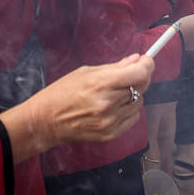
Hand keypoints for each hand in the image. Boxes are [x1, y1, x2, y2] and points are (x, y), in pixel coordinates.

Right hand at [5, 54, 153, 151]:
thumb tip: (136, 60)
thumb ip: (114, 67)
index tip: (147, 60)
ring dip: (132, 95)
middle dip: (139, 77)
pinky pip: (133, 118)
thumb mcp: (86, 72)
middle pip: (142, 86)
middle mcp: (108, 103)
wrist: (46, 121)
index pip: (139, 73)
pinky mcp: (110, 134)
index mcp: (101, 83)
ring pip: (139, 102)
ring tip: (114, 94)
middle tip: (130, 74)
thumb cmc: (62, 92)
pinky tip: (113, 107)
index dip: (147, 64)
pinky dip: (128, 110)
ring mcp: (110, 121)